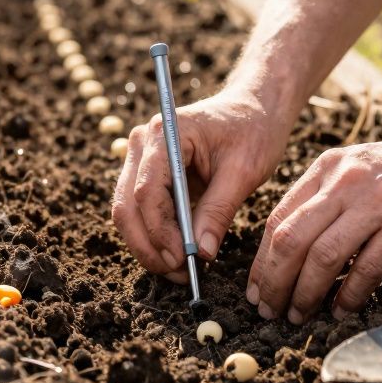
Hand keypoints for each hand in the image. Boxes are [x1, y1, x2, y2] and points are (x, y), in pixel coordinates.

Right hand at [113, 88, 291, 281]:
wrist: (254, 109)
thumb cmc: (253, 130)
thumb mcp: (244, 171)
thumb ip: (219, 211)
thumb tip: (202, 253)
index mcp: (166, 133)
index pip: (147, 190)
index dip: (160, 230)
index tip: (182, 259)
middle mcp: (142, 143)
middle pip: (127, 205)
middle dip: (149, 245)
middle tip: (179, 274)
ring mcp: (140, 158)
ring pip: (128, 213)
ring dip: (149, 246)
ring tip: (181, 271)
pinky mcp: (147, 174)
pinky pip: (140, 212)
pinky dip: (155, 237)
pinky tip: (178, 255)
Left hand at [246, 123, 381, 322]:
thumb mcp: (361, 169)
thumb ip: (328, 198)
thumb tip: (294, 249)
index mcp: (328, 168)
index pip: (278, 219)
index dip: (261, 262)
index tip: (256, 290)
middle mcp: (346, 182)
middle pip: (290, 240)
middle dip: (273, 283)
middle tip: (269, 311)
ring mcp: (377, 202)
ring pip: (322, 257)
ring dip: (305, 294)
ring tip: (299, 317)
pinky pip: (366, 268)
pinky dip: (349, 295)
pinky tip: (342, 310)